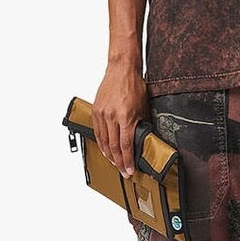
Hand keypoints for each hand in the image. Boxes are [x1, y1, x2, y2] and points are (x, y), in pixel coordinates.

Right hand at [93, 61, 148, 177]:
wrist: (121, 69)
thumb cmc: (134, 85)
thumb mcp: (144, 107)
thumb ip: (142, 124)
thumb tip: (143, 139)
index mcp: (125, 116)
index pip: (126, 145)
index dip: (128, 160)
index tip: (130, 170)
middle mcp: (112, 116)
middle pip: (114, 147)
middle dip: (119, 162)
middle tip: (124, 171)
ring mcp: (102, 114)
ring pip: (104, 141)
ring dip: (110, 155)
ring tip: (115, 163)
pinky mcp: (96, 111)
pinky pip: (97, 132)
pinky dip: (101, 143)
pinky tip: (106, 149)